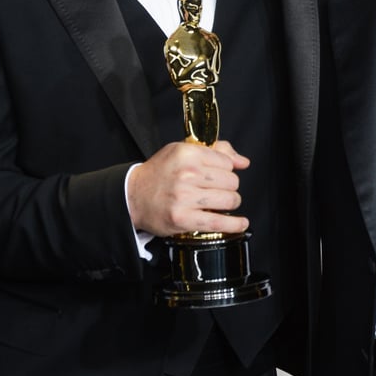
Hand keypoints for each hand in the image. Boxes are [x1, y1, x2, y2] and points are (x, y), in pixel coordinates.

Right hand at [126, 139, 249, 236]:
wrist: (133, 195)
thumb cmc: (159, 173)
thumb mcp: (182, 151)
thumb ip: (216, 151)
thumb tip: (243, 161)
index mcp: (187, 154)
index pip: (227, 162)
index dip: (227, 170)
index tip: (219, 175)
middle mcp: (187, 174)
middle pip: (231, 182)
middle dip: (229, 187)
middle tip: (218, 190)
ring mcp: (184, 197)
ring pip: (229, 200)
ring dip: (230, 203)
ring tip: (222, 204)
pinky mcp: (183, 219)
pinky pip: (218, 222)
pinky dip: (234, 224)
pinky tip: (241, 223)